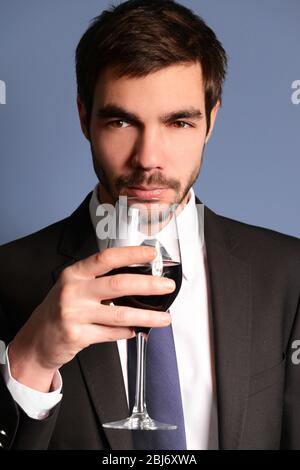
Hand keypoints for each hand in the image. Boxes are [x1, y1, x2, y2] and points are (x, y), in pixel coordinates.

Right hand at [8, 246, 174, 390]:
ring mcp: (74, 314)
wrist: (37, 339)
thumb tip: (138, 280)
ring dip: (147, 316)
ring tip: (164, 317)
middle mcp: (73, 291)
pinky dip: (128, 332)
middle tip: (167, 286)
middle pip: (119, 284)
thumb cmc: (60, 309)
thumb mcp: (74, 287)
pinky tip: (137, 330)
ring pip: (120, 314)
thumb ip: (99, 281)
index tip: (151, 254)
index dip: (132, 254)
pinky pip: (112, 333)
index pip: (106, 258)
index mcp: (75, 274)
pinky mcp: (77, 335)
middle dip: (149, 285)